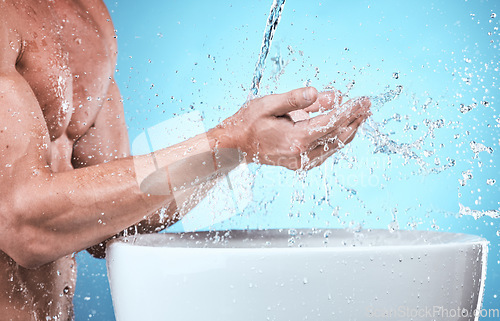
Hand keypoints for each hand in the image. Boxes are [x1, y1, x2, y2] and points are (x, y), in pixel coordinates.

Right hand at [220, 87, 370, 169]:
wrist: (234, 146)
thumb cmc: (248, 123)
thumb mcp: (270, 104)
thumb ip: (296, 99)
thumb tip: (323, 94)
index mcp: (295, 139)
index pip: (330, 123)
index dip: (349, 111)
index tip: (362, 100)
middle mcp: (301, 154)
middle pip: (336, 136)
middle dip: (354, 120)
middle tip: (367, 105)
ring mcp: (301, 162)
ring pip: (333, 146)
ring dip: (349, 130)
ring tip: (361, 115)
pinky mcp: (300, 163)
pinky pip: (325, 152)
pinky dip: (337, 139)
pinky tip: (343, 129)